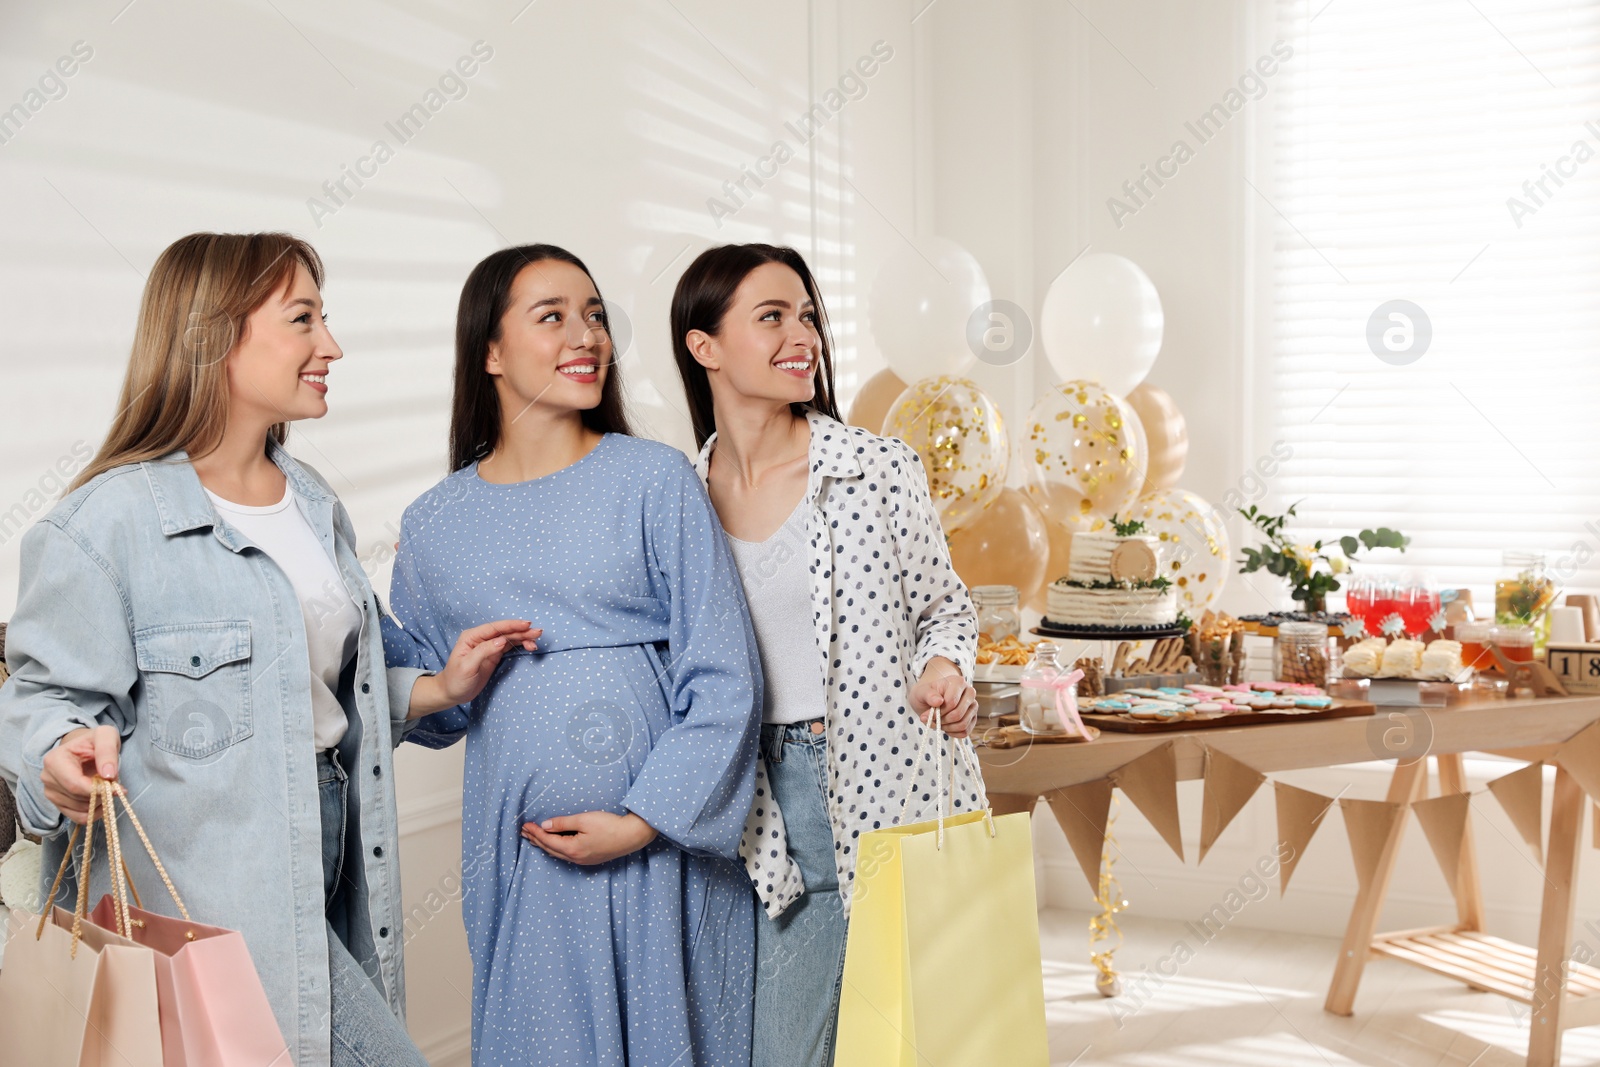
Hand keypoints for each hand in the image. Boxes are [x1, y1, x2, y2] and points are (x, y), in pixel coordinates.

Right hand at [41, 725, 120, 824]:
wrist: (85, 748)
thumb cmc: (94, 741)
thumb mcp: (106, 736)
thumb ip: (107, 751)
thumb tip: (108, 775)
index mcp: (54, 760)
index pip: (75, 785)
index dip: (98, 790)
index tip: (119, 789)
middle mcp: (48, 778)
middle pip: (77, 798)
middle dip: (101, 795)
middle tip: (115, 785)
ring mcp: (50, 793)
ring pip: (79, 810)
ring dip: (99, 803)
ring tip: (106, 787)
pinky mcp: (58, 804)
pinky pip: (78, 818)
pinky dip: (94, 813)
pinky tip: (102, 801)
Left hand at [408, 620, 541, 718]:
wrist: (452, 692)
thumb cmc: (456, 680)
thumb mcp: (467, 666)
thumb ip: (484, 651)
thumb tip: (502, 641)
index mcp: (472, 637)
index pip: (495, 628)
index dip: (511, 625)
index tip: (526, 625)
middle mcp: (481, 638)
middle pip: (505, 631)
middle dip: (522, 631)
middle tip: (538, 633)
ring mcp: (489, 646)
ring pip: (509, 638)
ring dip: (523, 638)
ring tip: (536, 640)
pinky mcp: (494, 655)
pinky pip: (510, 647)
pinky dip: (520, 645)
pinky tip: (529, 646)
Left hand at [521, 811, 657, 865]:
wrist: (632, 835)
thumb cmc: (610, 825)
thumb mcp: (584, 820)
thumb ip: (563, 823)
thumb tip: (545, 826)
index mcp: (572, 849)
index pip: (547, 840)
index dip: (535, 832)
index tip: (526, 825)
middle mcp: (576, 858)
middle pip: (550, 849)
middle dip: (536, 839)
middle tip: (524, 831)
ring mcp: (583, 860)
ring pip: (558, 854)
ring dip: (545, 845)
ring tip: (534, 839)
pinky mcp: (590, 859)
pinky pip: (566, 855)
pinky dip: (556, 848)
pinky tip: (554, 845)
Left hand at [909, 664, 975, 739]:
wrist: (930, 701)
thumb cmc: (927, 695)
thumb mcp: (922, 692)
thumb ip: (928, 695)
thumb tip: (938, 701)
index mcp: (958, 682)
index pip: (952, 702)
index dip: (939, 711)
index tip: (928, 714)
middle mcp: (969, 693)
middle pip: (958, 714)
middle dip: (942, 720)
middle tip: (932, 719)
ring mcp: (973, 706)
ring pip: (963, 724)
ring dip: (947, 727)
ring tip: (938, 723)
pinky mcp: (973, 718)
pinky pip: (965, 731)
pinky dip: (953, 733)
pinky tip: (945, 727)